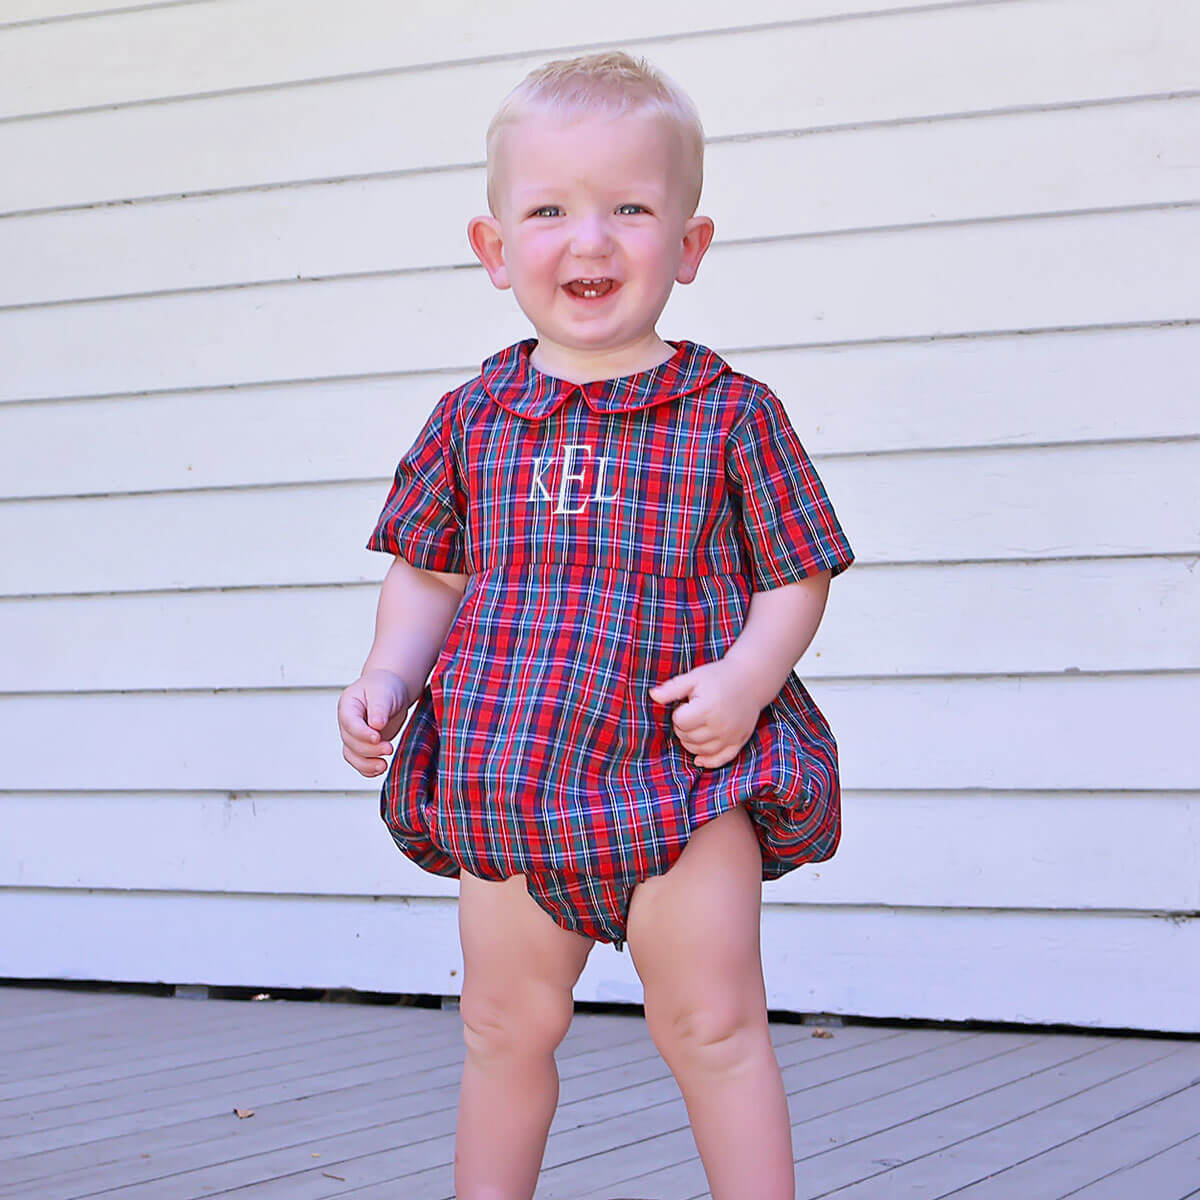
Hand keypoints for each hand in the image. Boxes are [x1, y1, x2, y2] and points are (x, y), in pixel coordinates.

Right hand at [338, 668, 408, 777]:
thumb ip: (379, 708)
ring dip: (367, 763)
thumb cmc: (385, 687)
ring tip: (384, 766)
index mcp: (348, 705)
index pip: (349, 723)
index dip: (361, 733)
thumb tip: (377, 725)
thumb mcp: (384, 692)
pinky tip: (380, 769)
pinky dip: (368, 769)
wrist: (392, 690)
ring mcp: (354, 735)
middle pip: (351, 742)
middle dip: (370, 749)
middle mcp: (347, 722)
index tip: (377, 738)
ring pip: (352, 755)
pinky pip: (359, 761)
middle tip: (389, 748)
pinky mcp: (363, 745)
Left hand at [647, 658, 762, 768]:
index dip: (678, 712)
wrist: (751, 679)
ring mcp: (730, 736)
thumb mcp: (694, 677)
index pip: (680, 722)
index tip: (687, 702)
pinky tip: (698, 759)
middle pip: (688, 738)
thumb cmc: (718, 676)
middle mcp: (720, 725)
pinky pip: (720, 760)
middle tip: (692, 712)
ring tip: (698, 724)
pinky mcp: (738, 742)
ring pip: (700, 751)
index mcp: (708, 707)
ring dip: (691, 741)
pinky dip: (708, 761)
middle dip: (683, 727)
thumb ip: (672, 689)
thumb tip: (652, 695)